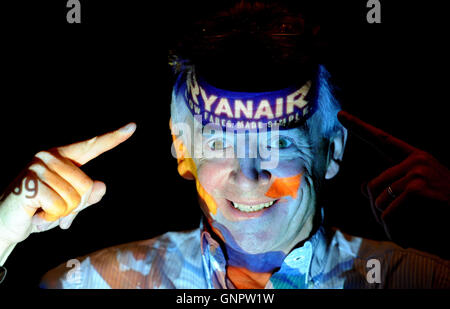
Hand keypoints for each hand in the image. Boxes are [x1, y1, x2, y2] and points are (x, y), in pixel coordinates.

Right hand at [0, 123, 135, 246]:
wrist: (7, 225)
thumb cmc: (41, 211)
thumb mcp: (70, 206)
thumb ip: (87, 197)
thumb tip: (101, 186)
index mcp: (62, 157)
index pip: (92, 146)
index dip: (113, 138)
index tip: (132, 127)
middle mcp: (49, 156)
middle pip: (86, 185)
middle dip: (74, 206)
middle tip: (53, 209)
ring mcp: (38, 167)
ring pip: (74, 198)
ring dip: (61, 213)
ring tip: (44, 211)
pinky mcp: (31, 183)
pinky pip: (59, 206)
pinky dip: (50, 218)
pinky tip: (36, 215)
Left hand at [337, 111, 449, 255]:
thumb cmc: (445, 211)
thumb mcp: (419, 195)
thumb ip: (392, 188)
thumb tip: (362, 187)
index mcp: (415, 158)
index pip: (382, 139)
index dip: (360, 127)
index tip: (340, 114)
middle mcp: (416, 160)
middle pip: (372, 185)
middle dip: (376, 210)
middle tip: (388, 226)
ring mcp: (417, 172)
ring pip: (378, 200)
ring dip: (385, 222)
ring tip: (401, 233)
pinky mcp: (417, 188)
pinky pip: (389, 212)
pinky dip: (393, 230)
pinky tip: (404, 239)